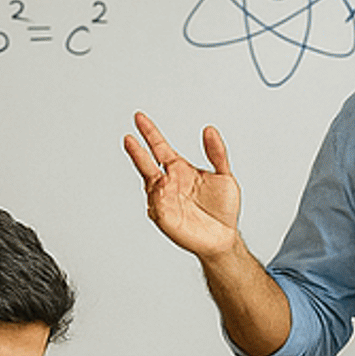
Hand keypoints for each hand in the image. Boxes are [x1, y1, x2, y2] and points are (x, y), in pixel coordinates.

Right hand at [125, 113, 243, 261]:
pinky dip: (158, 197)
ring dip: (152, 177)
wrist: (225, 237)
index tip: (139, 118)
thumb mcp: (224, 175)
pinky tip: (163, 190)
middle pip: (147, 164)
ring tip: (161, 176)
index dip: (150, 133)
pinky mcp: (165, 218)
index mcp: (179, 169)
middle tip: (129, 138)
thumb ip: (217, 152)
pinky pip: (157, 205)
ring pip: (151, 184)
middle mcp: (168, 183)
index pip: (160, 147)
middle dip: (138, 151)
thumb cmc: (223, 209)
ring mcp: (164, 201)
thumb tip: (209, 130)